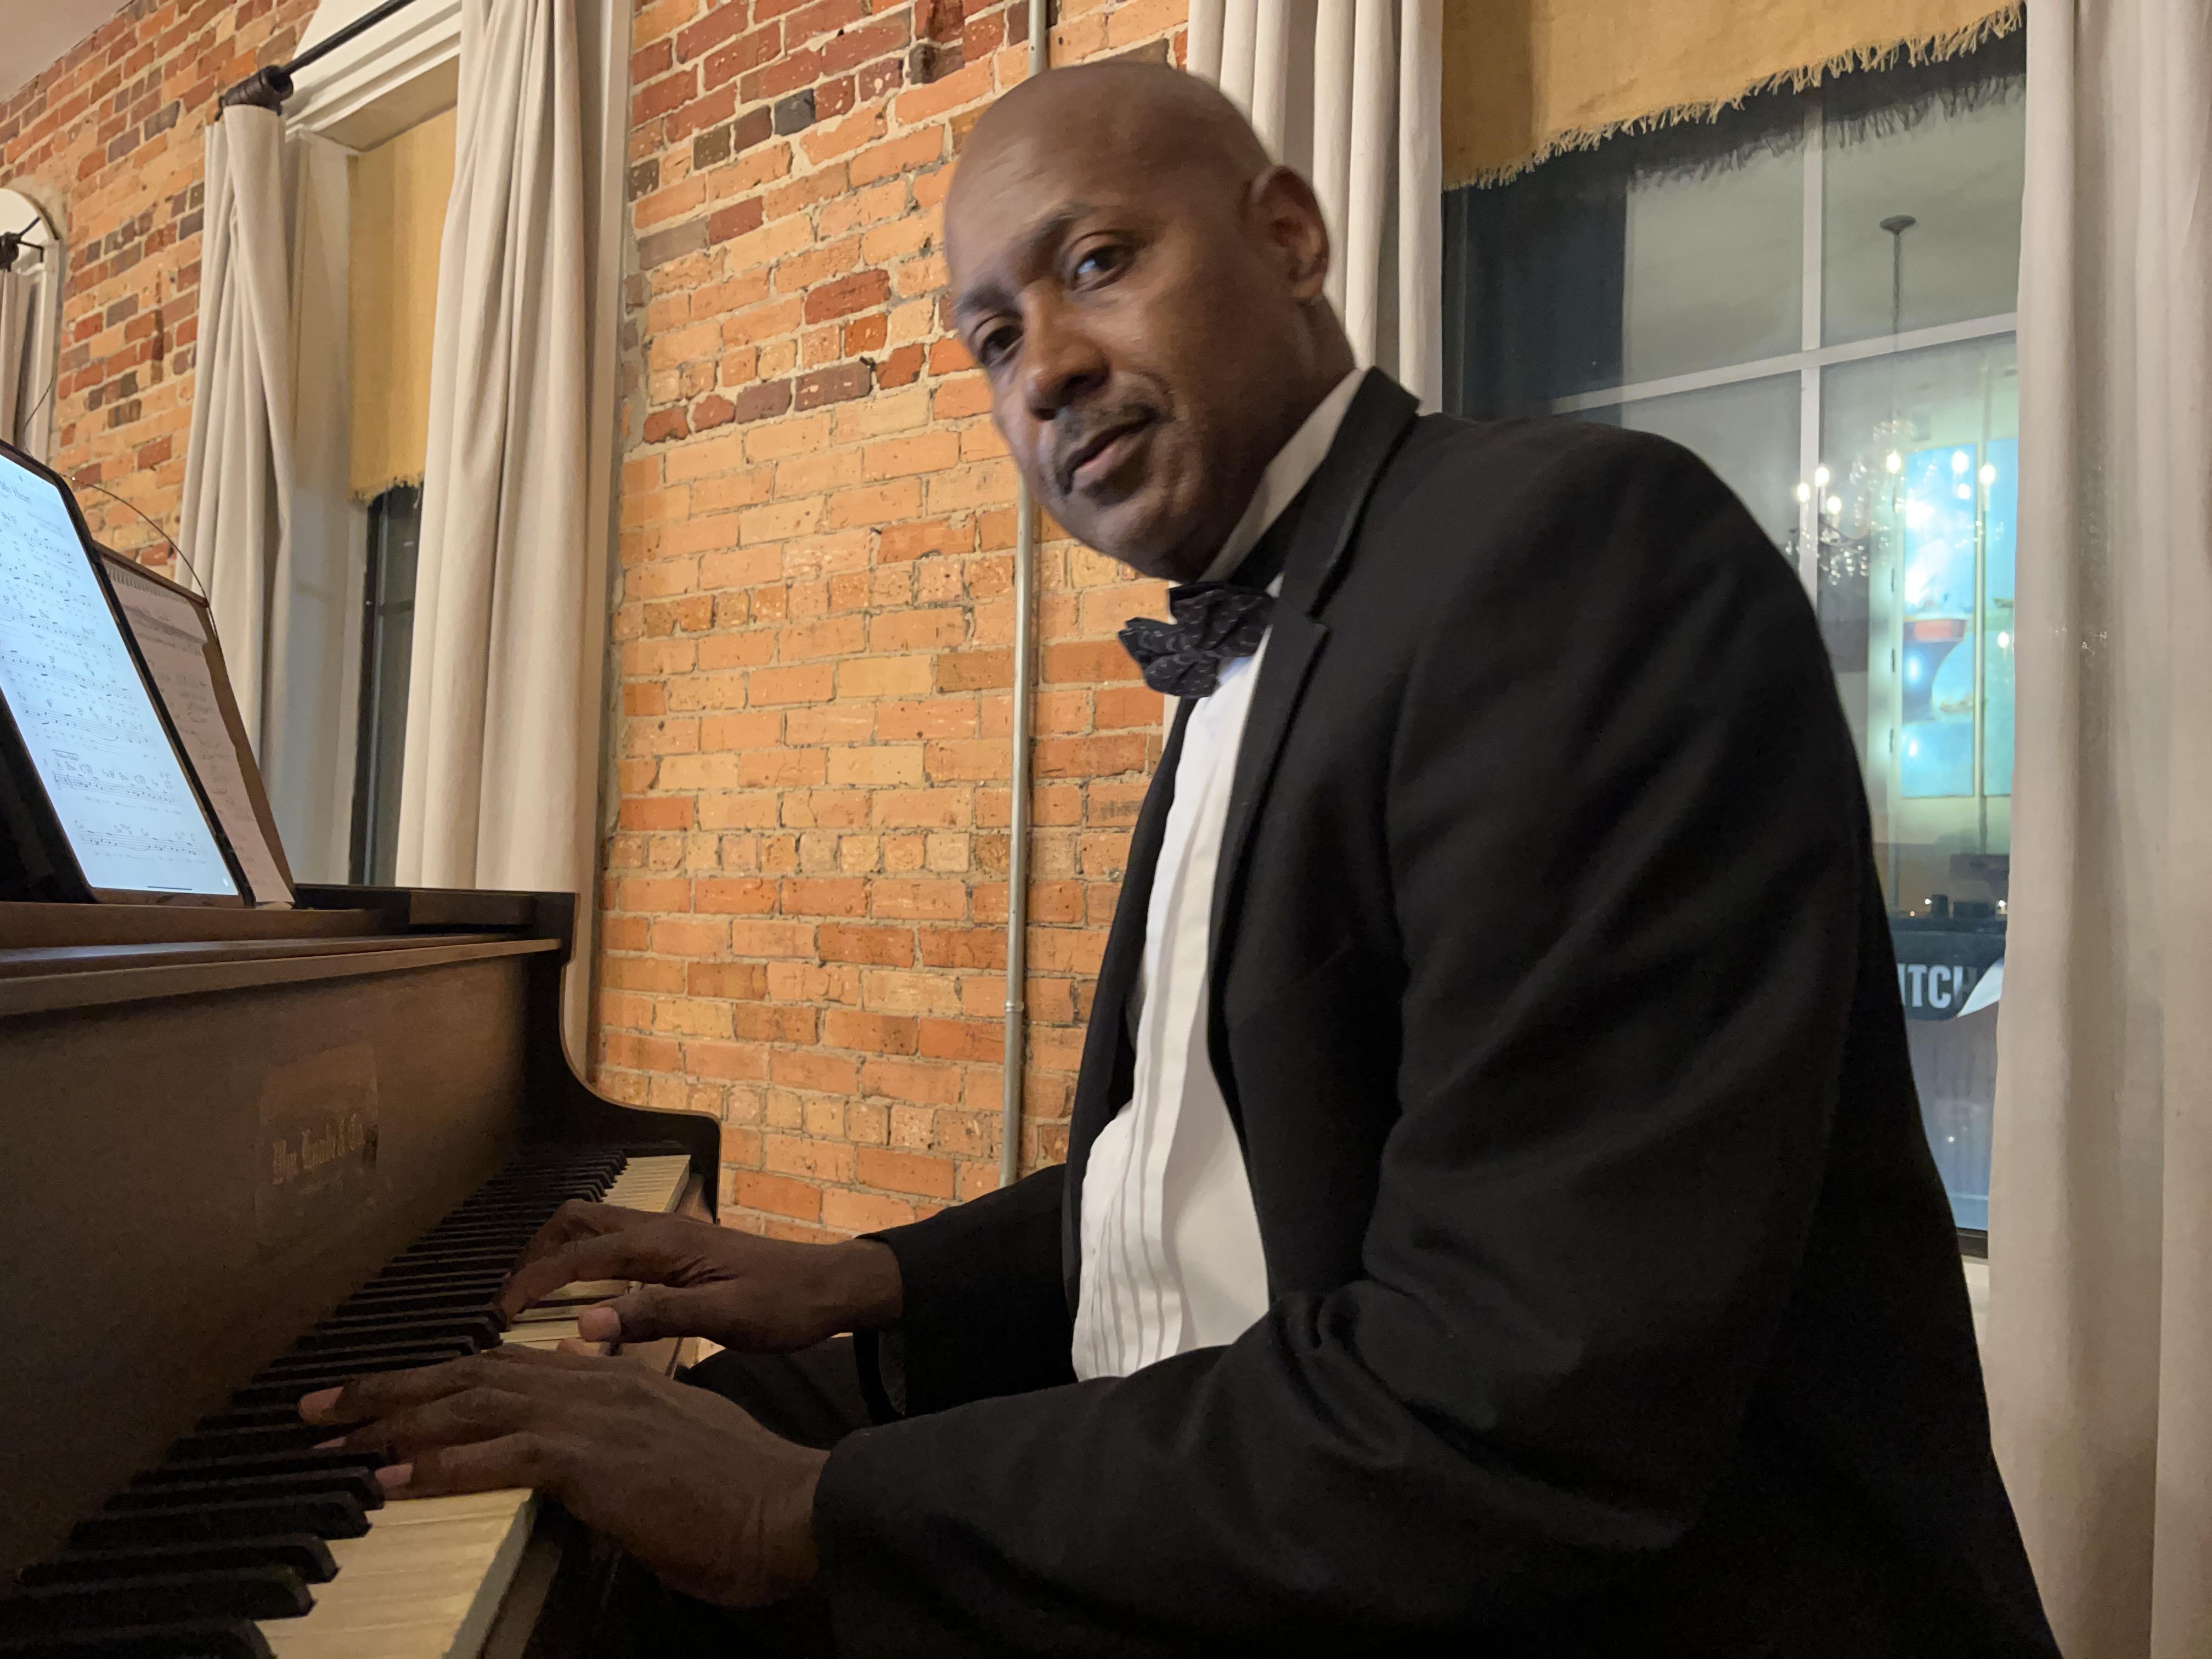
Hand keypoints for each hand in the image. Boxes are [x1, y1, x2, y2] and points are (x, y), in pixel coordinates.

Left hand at [300, 1346, 826, 1606]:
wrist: (791, 1504)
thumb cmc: (741, 1493)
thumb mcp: (674, 1446)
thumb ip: (628, 1436)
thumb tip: (596, 1452)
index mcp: (612, 1381)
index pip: (504, 1367)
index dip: (434, 1379)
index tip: (378, 1396)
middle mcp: (594, 1384)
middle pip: (471, 1372)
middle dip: (387, 1387)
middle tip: (317, 1403)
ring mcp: (592, 1417)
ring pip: (472, 1402)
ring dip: (391, 1416)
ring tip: (329, 1432)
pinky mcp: (593, 1459)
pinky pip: (501, 1456)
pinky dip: (440, 1466)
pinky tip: (390, 1479)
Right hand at [497, 1203, 901, 1351]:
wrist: (830, 1287)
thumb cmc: (784, 1305)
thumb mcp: (724, 1319)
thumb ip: (655, 1317)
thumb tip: (583, 1326)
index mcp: (663, 1243)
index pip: (577, 1256)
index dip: (532, 1283)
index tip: (498, 1316)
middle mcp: (659, 1228)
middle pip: (575, 1222)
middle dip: (533, 1255)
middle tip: (508, 1303)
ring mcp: (668, 1235)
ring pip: (593, 1227)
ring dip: (556, 1254)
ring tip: (530, 1300)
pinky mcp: (678, 1249)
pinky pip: (614, 1243)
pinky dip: (583, 1261)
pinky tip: (582, 1299)